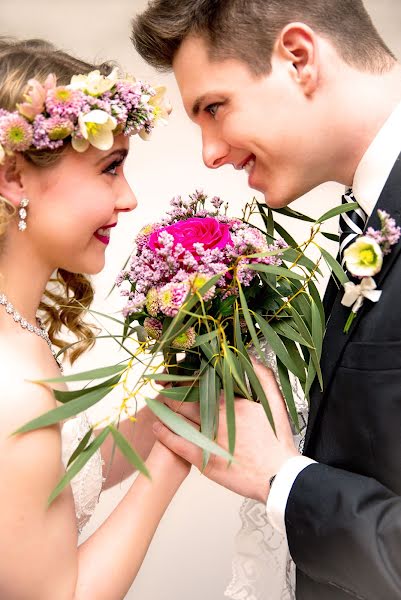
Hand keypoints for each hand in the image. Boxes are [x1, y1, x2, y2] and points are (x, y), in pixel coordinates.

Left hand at [152, 362, 299, 502]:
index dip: (188, 377)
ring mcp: (207, 438)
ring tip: (156, 403)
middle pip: (186, 399)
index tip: (178, 373)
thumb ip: (264, 377)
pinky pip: (176, 443)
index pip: (202, 384)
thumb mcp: (276, 403)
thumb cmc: (277, 442)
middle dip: (172, 391)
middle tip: (162, 386)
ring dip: (165, 409)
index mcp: (230, 403)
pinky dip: (163, 434)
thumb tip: (252, 359)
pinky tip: (157, 428)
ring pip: (178, 418)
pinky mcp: (201, 458)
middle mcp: (216, 417)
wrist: (279, 475)